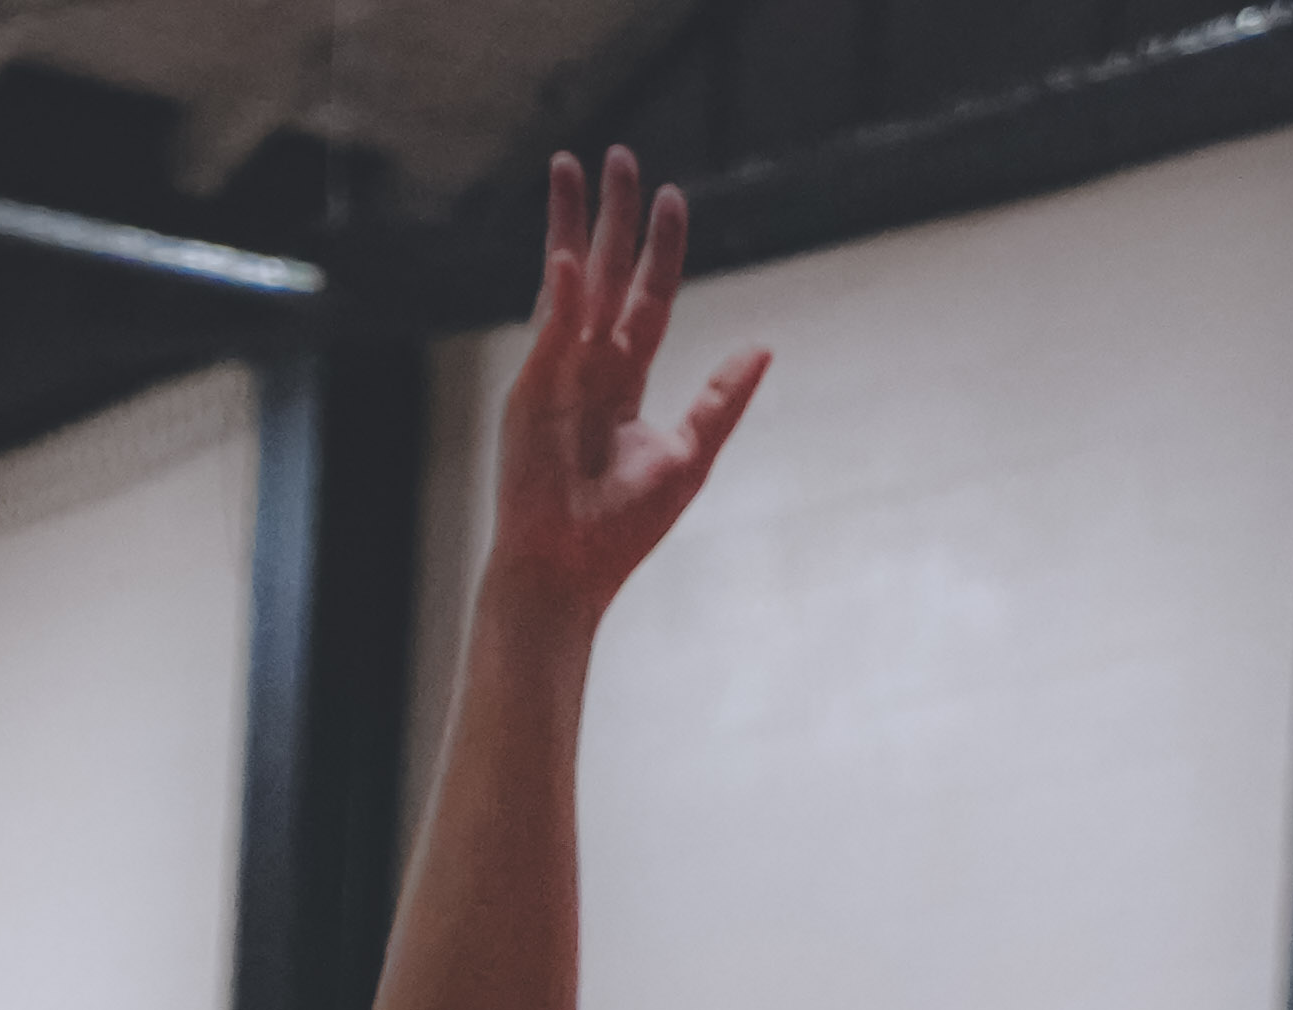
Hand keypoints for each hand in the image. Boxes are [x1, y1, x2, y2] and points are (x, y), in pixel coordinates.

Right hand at [489, 149, 765, 621]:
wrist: (568, 571)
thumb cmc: (621, 528)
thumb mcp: (688, 456)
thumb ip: (722, 399)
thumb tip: (763, 346)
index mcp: (622, 380)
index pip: (647, 299)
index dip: (662, 250)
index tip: (674, 198)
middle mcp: (587, 367)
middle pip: (605, 272)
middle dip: (612, 214)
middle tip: (619, 155)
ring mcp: (554, 373)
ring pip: (567, 280)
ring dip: (569, 222)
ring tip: (570, 164)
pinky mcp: (530, 392)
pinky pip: (549, 331)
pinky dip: (559, 295)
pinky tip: (569, 256)